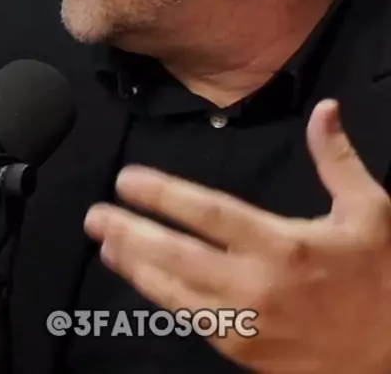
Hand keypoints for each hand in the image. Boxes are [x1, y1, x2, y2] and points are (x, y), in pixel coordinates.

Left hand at [84, 99, 390, 373]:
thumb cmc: (379, 276)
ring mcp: (246, 324)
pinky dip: (162, 299)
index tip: (128, 180)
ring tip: (106, 244)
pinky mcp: (244, 351)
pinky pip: (193, 321)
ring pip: (177, 294)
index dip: (163, 196)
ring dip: (137, 268)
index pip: (209, 214)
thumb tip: (325, 108)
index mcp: (283, 245)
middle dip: (131, 233)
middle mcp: (256, 285)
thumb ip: (338, 159)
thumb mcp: (370, 210)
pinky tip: (144, 280)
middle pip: (179, 257)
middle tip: (95, 216)